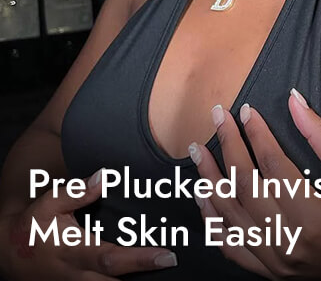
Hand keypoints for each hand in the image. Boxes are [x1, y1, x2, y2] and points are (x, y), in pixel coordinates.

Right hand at [0, 169, 177, 279]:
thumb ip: (78, 191)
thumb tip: (104, 177)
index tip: (168, 256)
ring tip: (170, 270)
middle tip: (175, 266)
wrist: (12, 254)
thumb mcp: (50, 203)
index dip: (140, 259)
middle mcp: (80, 276)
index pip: (112, 259)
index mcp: (76, 252)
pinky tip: (148, 273)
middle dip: (146, 277)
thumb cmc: (35, 226)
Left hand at [188, 90, 320, 279]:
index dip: (257, 133)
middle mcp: (289, 242)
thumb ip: (320, 134)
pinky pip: (232, 247)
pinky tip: (204, 197)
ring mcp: (277, 262)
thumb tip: (293, 99)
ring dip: (211, 181)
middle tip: (217, 117)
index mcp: (312, 215)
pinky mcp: (271, 272)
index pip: (273, 165)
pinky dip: (214, 222)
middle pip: (245, 187)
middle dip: (228, 147)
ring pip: (231, 217)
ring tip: (198, 152)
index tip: (247, 110)